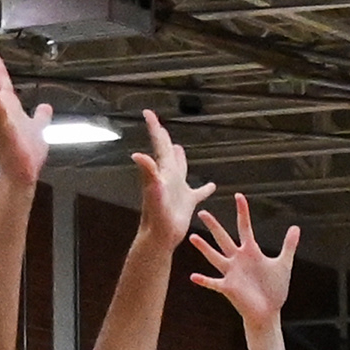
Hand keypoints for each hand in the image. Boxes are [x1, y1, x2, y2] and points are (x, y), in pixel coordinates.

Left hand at [132, 110, 215, 248]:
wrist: (160, 237)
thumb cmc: (156, 215)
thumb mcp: (154, 191)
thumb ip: (148, 172)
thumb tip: (137, 155)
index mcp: (163, 171)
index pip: (159, 145)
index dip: (154, 128)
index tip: (148, 112)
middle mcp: (169, 177)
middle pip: (166, 153)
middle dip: (163, 139)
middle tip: (159, 125)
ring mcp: (178, 190)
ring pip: (180, 169)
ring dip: (180, 159)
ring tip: (180, 148)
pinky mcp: (187, 203)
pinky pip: (198, 193)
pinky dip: (205, 189)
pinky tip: (212, 186)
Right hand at [189, 195, 301, 330]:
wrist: (268, 312)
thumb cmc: (274, 289)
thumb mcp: (284, 264)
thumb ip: (288, 246)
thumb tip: (296, 227)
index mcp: (251, 252)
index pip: (245, 227)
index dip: (242, 212)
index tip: (238, 196)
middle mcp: (238, 260)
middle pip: (223, 238)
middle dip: (214, 226)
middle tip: (202, 212)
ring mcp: (232, 273)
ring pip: (215, 257)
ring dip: (204, 248)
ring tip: (192, 237)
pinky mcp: (229, 288)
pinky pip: (214, 283)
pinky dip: (204, 280)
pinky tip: (193, 276)